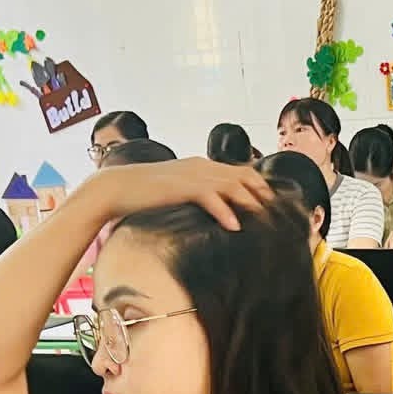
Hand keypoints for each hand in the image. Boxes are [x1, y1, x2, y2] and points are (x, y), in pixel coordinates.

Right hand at [92, 158, 273, 230]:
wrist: (114, 188)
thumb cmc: (142, 197)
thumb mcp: (177, 195)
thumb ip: (196, 199)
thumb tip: (215, 217)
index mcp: (201, 166)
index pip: (241, 172)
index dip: (260, 188)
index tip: (273, 208)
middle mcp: (201, 166)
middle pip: (245, 175)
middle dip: (264, 196)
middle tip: (278, 218)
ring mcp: (192, 174)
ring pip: (233, 185)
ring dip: (252, 204)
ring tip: (265, 224)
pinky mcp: (181, 186)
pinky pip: (211, 197)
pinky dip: (225, 211)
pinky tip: (234, 227)